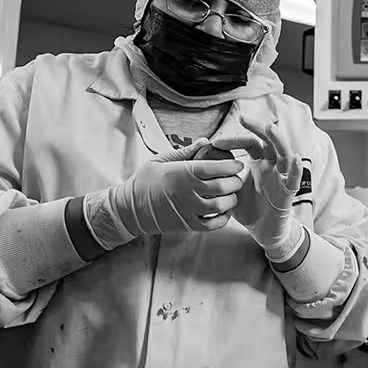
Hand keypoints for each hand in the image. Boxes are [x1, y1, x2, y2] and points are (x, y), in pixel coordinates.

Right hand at [109, 140, 243, 235]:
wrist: (130, 208)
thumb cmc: (145, 181)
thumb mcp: (161, 160)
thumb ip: (185, 152)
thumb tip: (205, 142)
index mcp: (181, 173)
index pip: (214, 167)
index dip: (230, 166)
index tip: (237, 165)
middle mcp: (186, 192)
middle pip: (222, 187)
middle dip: (235, 182)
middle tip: (237, 179)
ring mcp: (188, 210)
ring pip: (221, 206)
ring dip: (231, 200)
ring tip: (232, 194)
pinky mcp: (188, 225)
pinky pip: (213, 224)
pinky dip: (224, 218)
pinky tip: (225, 211)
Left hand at [211, 117, 303, 251]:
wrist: (262, 229)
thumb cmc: (248, 208)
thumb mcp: (231, 187)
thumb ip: (222, 174)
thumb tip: (198, 162)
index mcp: (259, 162)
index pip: (251, 142)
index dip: (235, 139)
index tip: (216, 142)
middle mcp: (272, 165)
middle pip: (269, 141)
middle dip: (258, 128)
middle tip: (244, 118)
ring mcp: (282, 177)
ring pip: (284, 154)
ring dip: (278, 141)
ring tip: (270, 129)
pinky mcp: (288, 192)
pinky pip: (295, 179)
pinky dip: (296, 169)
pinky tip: (294, 159)